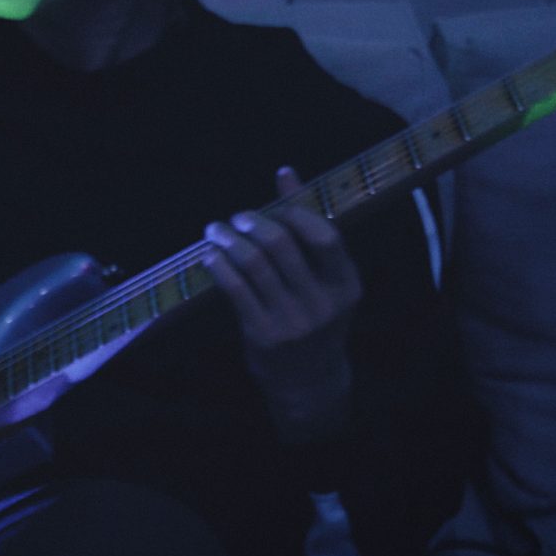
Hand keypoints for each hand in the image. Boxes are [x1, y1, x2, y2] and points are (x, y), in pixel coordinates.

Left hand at [202, 167, 361, 438]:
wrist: (308, 381)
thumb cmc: (315, 318)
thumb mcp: (324, 280)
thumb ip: (307, 229)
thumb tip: (286, 173)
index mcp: (346, 285)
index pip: (325, 237)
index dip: (295, 211)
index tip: (271, 204)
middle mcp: (323, 304)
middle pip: (283, 246)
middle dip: (254, 223)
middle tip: (237, 217)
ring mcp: (293, 321)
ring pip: (254, 265)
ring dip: (229, 241)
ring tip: (215, 230)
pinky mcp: (263, 335)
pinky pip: (235, 290)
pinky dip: (219, 266)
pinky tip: (210, 256)